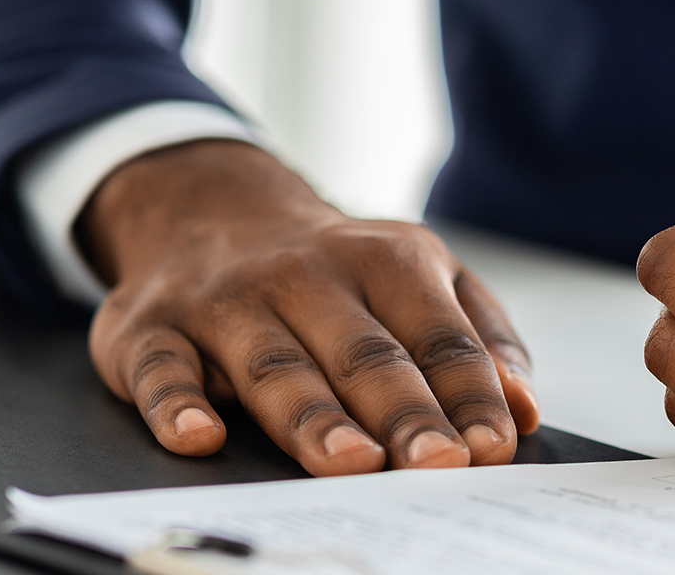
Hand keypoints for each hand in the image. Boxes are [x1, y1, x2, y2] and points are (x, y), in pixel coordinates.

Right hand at [78, 139, 538, 475]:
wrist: (207, 210)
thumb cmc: (335, 273)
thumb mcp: (421, 277)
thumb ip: (480, 337)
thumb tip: (523, 406)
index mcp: (387, 261)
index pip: (438, 336)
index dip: (468, 393)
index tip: (493, 446)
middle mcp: (305, 275)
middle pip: (363, 354)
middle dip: (403, 412)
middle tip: (436, 463)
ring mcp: (227, 302)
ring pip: (275, 367)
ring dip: (313, 417)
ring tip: (351, 462)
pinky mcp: (152, 330)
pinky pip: (162, 369)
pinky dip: (177, 405)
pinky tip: (201, 437)